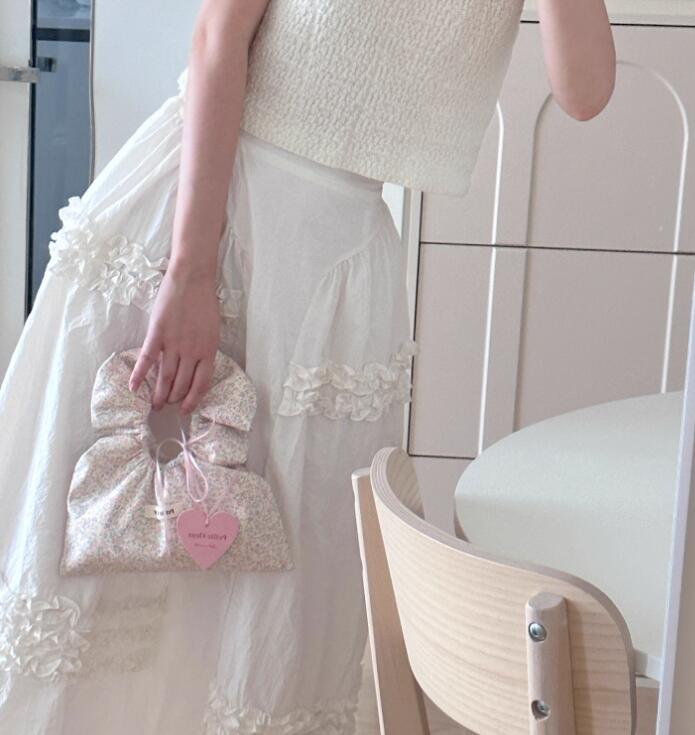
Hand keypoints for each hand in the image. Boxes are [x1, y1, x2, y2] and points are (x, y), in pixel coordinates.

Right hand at [129, 261, 220, 413]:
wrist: (192, 279)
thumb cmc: (204, 303)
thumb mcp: (212, 331)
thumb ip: (205, 350)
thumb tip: (197, 369)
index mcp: (208, 351)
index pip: (201, 384)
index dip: (193, 400)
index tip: (186, 409)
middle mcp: (192, 352)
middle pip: (182, 384)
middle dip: (174, 399)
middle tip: (167, 406)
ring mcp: (174, 344)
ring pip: (165, 377)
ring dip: (159, 394)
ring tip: (154, 405)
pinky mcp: (157, 334)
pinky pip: (147, 360)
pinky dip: (139, 375)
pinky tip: (133, 388)